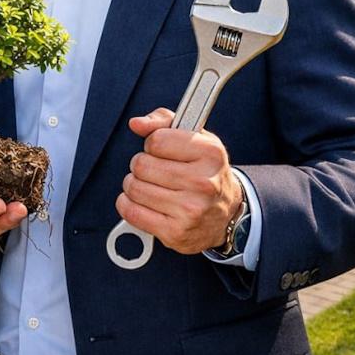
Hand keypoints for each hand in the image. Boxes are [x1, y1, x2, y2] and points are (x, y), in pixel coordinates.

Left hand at [116, 108, 244, 254]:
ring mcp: (190, 210)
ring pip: (134, 188)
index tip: (161, 150)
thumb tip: (137, 123)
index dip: (153, 144)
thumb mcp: (195, 138)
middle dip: (141, 165)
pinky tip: (142, 201)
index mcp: (210, 154)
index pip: (156, 141)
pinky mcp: (175, 232)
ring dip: (134, 184)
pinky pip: (131, 212)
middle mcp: (203, 183)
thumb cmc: (205, 171)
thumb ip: (162, 122)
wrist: (225, 213)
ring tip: (149, 185)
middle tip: (154, 170)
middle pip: (141, 165)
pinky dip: (128, 204)